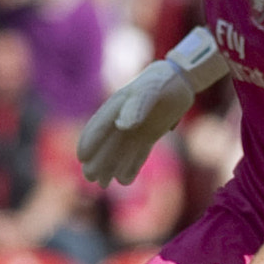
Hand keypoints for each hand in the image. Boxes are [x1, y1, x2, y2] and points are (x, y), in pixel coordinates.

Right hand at [77, 60, 194, 186]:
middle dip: (97, 161)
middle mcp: (122, 120)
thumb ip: (136, 106)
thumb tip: (121, 127)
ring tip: (103, 184)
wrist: (181, 79)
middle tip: (89, 178)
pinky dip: (131, 167)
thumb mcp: (151, 90)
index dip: (89, 141)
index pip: (99, 126)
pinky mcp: (148, 136)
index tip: (82, 157)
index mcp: (117, 106)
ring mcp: (135, 129)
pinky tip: (125, 181)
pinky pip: (137, 154)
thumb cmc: (163, 81)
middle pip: (106, 144)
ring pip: (120, 152)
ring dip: (110, 167)